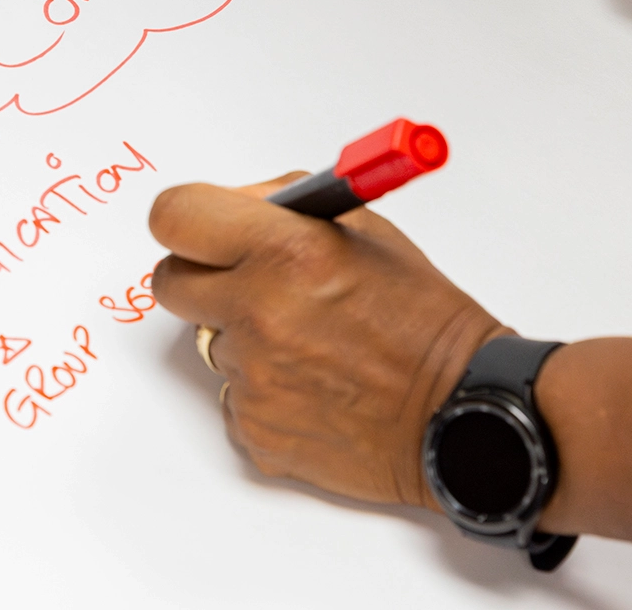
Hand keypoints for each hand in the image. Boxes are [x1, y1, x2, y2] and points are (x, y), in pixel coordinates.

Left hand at [148, 175, 506, 508]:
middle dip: (201, 277)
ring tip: (308, 343)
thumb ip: (286, 207)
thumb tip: (235, 205)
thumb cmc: (424, 321)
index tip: (199, 228)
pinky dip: (262, 389)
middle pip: (169, 281)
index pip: (174, 216)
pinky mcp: (254, 427)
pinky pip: (231, 394)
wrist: (461, 413)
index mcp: (286, 252)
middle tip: (246, 283)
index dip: (185, 220)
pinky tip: (313, 385)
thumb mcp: (365, 231)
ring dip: (243, 337)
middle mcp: (259, 313)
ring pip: (208, 341)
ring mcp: (252, 376)